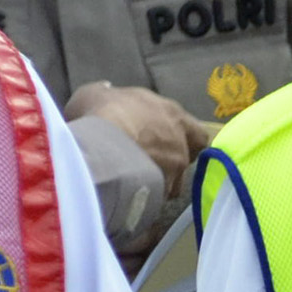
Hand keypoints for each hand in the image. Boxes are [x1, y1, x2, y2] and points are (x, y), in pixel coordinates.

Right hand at [67, 82, 211, 195]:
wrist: (103, 146)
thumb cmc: (103, 112)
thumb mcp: (96, 93)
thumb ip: (107, 94)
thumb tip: (107, 91)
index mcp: (172, 114)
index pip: (194, 130)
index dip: (184, 137)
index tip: (166, 141)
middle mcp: (181, 142)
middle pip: (189, 158)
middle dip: (175, 162)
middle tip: (155, 164)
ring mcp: (174, 169)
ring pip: (174, 183)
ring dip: (161, 184)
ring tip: (138, 185)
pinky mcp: (162, 191)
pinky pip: (158, 199)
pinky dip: (148, 199)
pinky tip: (132, 198)